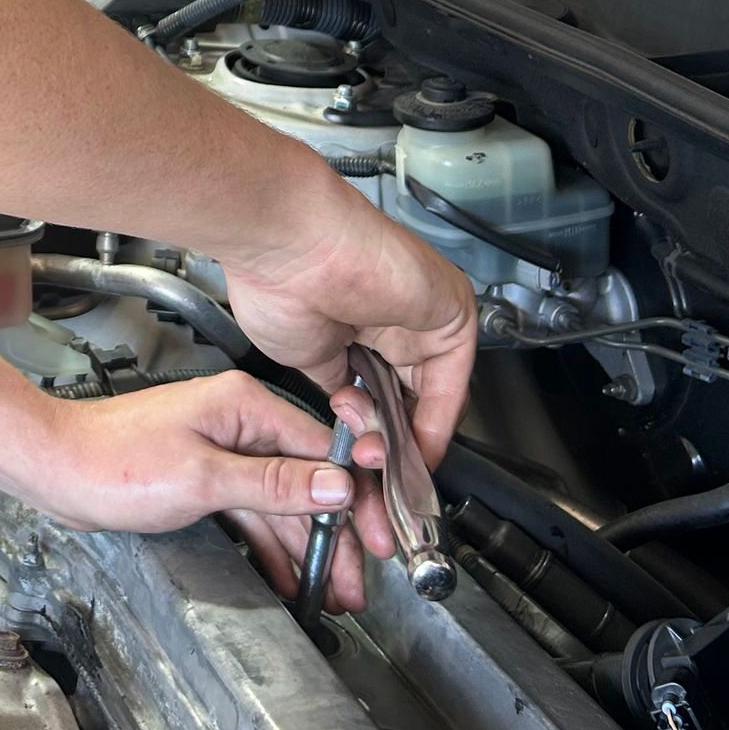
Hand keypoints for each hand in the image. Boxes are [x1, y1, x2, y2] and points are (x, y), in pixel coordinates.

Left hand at [7, 371, 388, 611]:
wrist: (53, 468)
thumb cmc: (111, 462)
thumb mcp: (203, 478)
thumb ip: (273, 484)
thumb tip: (333, 485)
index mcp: (245, 405)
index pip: (324, 452)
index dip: (356, 499)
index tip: (378, 537)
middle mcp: (238, 421)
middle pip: (307, 480)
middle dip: (335, 534)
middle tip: (356, 581)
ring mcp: (220, 449)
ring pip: (281, 501)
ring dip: (307, 546)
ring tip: (333, 589)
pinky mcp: (203, 475)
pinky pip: (252, 511)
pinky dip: (271, 543)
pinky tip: (290, 575)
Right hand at [222, 162, 477, 464]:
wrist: (286, 241)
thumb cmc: (277, 282)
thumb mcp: (303, 356)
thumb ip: (335, 385)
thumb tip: (348, 416)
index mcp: (361, 322)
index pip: (379, 392)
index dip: (370, 440)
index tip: (359, 476)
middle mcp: (399, 319)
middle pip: (407, 401)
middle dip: (387, 454)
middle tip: (370, 488)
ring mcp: (426, 317)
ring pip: (429, 399)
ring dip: (403, 445)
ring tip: (370, 463)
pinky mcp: (451, 315)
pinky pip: (451, 384)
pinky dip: (431, 424)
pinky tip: (404, 451)